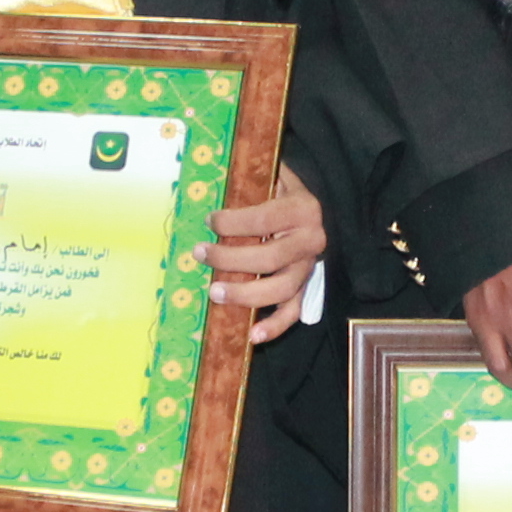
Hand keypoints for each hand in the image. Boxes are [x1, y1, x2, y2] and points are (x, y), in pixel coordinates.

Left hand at [209, 165, 326, 348]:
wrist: (312, 207)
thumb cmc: (281, 190)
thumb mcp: (272, 176)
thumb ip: (249, 182)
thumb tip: (207, 187)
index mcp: (303, 209)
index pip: (264, 219)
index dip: (233, 222)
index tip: (208, 221)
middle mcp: (311, 240)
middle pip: (270, 258)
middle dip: (230, 258)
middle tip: (200, 254)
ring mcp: (308, 268)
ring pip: (281, 289)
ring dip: (245, 294)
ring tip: (214, 292)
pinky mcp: (305, 288)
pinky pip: (293, 312)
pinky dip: (275, 327)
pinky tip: (252, 335)